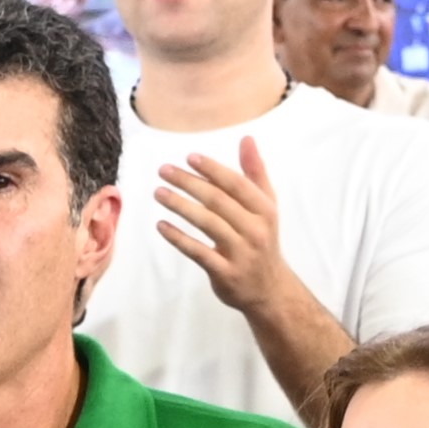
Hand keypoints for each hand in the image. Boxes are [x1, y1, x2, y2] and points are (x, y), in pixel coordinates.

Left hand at [156, 140, 295, 322]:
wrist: (269, 289)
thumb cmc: (262, 239)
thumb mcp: (266, 206)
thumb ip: (255, 173)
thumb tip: (246, 139)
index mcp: (265, 210)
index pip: (236, 184)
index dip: (212, 169)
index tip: (189, 157)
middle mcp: (255, 230)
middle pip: (218, 201)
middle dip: (189, 183)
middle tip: (163, 170)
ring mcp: (241, 253)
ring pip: (207, 224)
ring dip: (180, 206)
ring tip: (159, 192)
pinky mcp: (225, 273)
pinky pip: (198, 252)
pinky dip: (178, 238)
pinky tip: (161, 225)